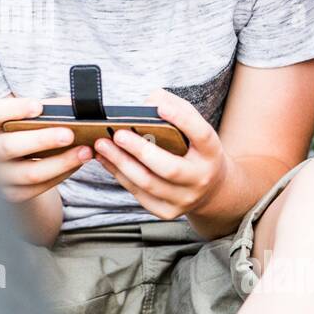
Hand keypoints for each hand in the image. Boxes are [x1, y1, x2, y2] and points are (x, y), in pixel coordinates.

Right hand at [0, 96, 92, 203]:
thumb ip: (46, 111)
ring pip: (30, 173)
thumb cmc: (20, 132)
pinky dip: (62, 174)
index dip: (15, 109)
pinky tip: (77, 163)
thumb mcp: (23, 119)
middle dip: (43, 140)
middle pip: (10, 147)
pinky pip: (40, 187)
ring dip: (61, 163)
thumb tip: (76, 110)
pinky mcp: (13, 194)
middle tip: (69, 134)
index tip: (38, 106)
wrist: (5, 163)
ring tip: (85, 151)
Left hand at [92, 88, 229, 220]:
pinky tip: (106, 160)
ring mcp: (185, 198)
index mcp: (211, 153)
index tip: (159, 107)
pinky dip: (119, 175)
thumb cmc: (195, 151)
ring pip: (148, 184)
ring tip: (102, 145)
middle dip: (140, 150)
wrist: (211, 189)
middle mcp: (201, 178)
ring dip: (121, 163)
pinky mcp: (167, 211)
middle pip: (170, 168)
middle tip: (118, 134)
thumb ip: (176, 110)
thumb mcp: (195, 130)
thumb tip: (149, 102)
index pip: (201, 134)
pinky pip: (139, 194)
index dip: (182, 119)